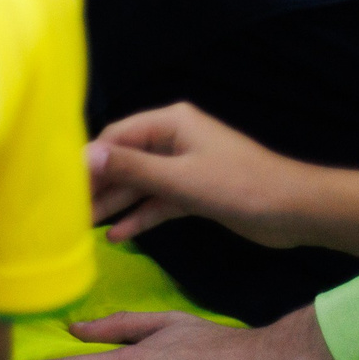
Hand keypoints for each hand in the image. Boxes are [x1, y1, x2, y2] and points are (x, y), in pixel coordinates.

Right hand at [89, 102, 318, 247]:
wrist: (298, 211)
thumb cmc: (241, 186)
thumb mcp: (181, 179)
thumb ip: (132, 168)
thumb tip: (84, 156)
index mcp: (170, 123)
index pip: (115, 137)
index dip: (87, 161)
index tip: (61, 186)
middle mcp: (173, 140)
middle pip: (124, 162)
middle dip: (98, 186)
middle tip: (67, 212)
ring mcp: (184, 167)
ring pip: (139, 185)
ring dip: (115, 204)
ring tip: (84, 227)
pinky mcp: (194, 192)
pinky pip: (158, 202)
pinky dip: (140, 216)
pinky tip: (119, 235)